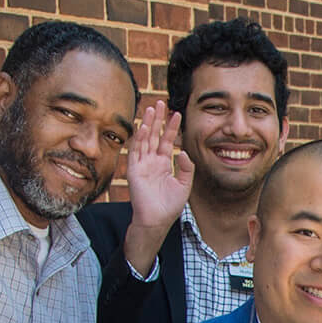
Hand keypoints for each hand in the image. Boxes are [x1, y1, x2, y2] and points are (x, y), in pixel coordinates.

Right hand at [123, 100, 192, 234]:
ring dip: (147, 124)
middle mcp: (152, 161)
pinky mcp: (134, 170)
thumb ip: (187, 169)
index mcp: (164, 163)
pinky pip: (136, 152)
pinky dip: (140, 139)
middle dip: (158, 119)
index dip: (171, 127)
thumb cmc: (170, 205)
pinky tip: (143, 127)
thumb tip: (184, 152)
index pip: (167, 140)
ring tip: (151, 108)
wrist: (157, 220)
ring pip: (145, 139)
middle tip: (160, 102)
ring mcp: (142, 164)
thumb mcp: (184, 185)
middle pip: (155, 135)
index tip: (177, 114)